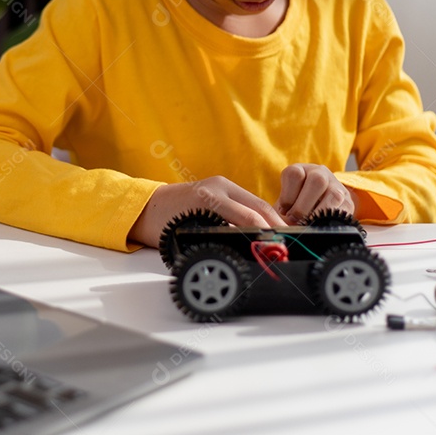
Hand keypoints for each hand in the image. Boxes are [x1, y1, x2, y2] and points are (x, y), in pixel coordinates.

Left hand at [128, 176, 285, 247]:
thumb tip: (245, 250)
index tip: (278, 247)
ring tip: (283, 238)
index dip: (267, 233)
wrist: (145, 208)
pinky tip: (266, 227)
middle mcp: (217, 186)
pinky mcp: (220, 186)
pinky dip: (258, 213)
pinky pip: (245, 200)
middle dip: (276, 225)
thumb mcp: (189, 238)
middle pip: (258, 205)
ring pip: (254, 201)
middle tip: (290, 243)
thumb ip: (219, 241)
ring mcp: (219, 184)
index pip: (249, 216)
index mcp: (209, 198)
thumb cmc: (161, 226)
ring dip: (269, 219)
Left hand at [273, 164, 356, 223]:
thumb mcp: (286, 204)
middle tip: (295, 219)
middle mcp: (320, 174)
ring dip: (318, 213)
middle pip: (316, 180)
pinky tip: (320, 226)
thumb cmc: (295, 209)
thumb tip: (273, 225)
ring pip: (333, 194)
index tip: (283, 210)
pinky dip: (330, 220)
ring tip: (308, 224)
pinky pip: (343, 210)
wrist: (318, 211)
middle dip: (302, 205)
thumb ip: (278, 211)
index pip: (294, 173)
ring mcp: (336, 186)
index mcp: (301, 170)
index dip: (287, 195)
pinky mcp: (348, 202)